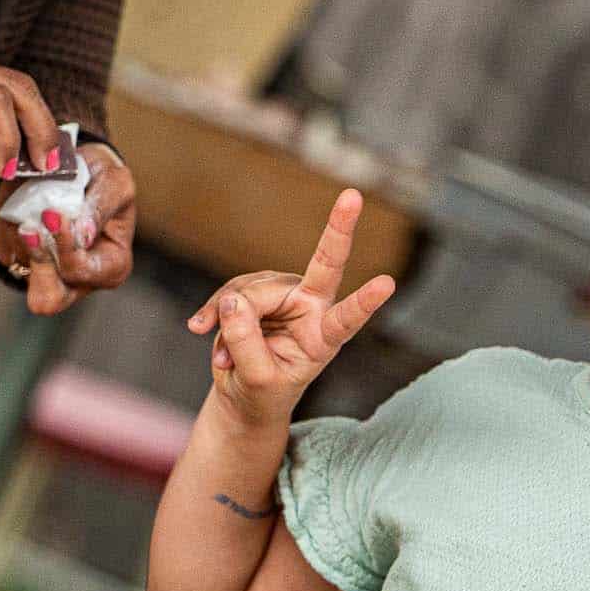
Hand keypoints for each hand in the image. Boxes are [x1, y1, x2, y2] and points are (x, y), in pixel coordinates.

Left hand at [0, 142, 137, 314]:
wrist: (83, 172)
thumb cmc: (106, 180)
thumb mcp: (115, 183)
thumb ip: (101, 207)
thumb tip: (84, 232)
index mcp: (112, 267)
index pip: (80, 272)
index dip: (64, 246)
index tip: (52, 214)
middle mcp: (81, 280)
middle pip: (47, 299)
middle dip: (35, 260)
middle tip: (28, 227)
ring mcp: (51, 275)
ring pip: (20, 268)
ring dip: (18, 233)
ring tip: (29, 203)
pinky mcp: (24, 263)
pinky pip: (4, 250)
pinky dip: (7, 227)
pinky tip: (22, 208)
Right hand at [185, 189, 396, 426]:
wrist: (245, 394)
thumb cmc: (262, 393)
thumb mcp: (257, 380)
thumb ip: (247, 342)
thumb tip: (233, 301)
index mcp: (325, 337)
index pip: (347, 318)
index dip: (364, 302)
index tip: (388, 284)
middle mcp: (311, 307)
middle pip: (299, 278)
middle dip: (338, 230)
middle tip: (354, 196)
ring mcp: (284, 294)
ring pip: (249, 289)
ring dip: (226, 319)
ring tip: (223, 358)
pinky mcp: (257, 291)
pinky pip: (230, 293)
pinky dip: (213, 313)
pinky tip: (201, 330)